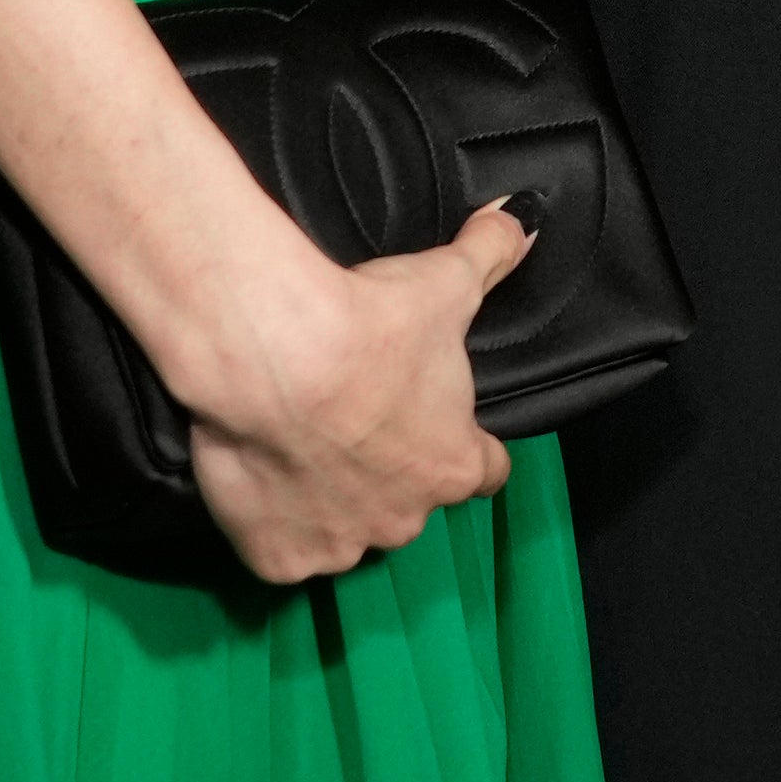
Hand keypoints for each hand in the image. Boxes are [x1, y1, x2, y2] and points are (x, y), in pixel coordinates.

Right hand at [179, 202, 534, 586]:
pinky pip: (281, 551)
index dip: (465, 446)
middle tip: (350, 419)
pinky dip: (271, 523)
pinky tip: (260, 478)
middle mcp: (404, 519)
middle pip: (406, 501)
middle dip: (385, 470)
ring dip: (328, 499)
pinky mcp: (278, 560)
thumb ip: (489, 254)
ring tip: (298, 445)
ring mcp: (340, 545)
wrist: (270, 355)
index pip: (483, 471)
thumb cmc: (366, 326)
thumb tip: (520, 221)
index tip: (436, 424)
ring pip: (343, 529)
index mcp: (453, 465)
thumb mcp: (444, 281)